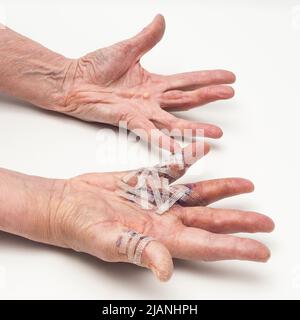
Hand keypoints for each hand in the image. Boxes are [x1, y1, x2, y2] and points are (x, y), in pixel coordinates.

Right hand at [44, 143, 273, 281]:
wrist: (66, 204)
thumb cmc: (81, 226)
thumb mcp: (107, 240)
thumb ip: (138, 251)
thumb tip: (165, 268)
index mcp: (159, 237)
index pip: (207, 245)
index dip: (236, 248)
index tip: (261, 250)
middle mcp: (164, 220)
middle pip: (211, 221)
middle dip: (240, 221)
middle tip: (266, 222)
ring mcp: (157, 200)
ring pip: (199, 195)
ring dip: (223, 190)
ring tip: (246, 185)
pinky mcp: (146, 182)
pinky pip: (173, 170)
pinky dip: (188, 161)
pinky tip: (201, 151)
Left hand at [62, 15, 235, 149]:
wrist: (73, 81)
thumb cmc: (95, 67)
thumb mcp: (127, 49)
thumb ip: (147, 39)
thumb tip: (161, 20)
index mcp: (153, 83)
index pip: (187, 80)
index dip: (208, 78)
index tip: (228, 77)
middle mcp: (152, 100)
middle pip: (187, 99)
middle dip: (209, 97)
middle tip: (230, 95)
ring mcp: (142, 112)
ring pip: (174, 122)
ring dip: (195, 128)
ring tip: (216, 133)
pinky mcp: (129, 120)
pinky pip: (150, 133)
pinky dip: (164, 142)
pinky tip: (179, 150)